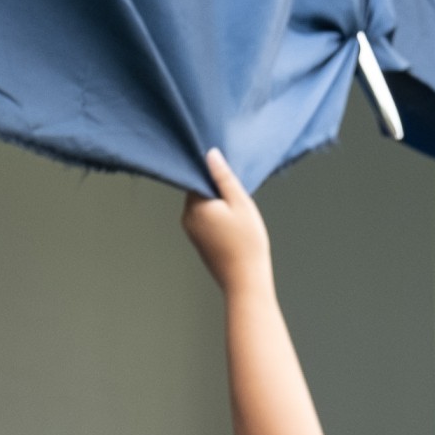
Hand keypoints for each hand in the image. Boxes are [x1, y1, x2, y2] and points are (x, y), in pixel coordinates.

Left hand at [180, 147, 272, 290]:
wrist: (245, 280)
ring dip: (219, 205)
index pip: (197, 177)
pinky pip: (205, 220)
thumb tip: (209, 154)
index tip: (230, 180)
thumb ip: (223, 177)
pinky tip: (234, 226)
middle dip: (218, 191)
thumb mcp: (240, 203)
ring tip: (239, 215)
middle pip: (200, 192)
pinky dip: (218, 218)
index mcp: (194, 206)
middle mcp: (187, 218)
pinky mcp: (198, 241)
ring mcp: (191, 231)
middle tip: (239, 200)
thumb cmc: (247, 242)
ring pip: (204, 206)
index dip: (214, 175)